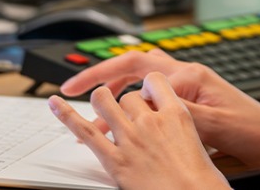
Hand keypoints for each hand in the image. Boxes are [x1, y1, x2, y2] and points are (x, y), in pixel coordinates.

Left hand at [49, 71, 230, 189]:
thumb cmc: (204, 186)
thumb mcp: (200, 147)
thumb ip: (182, 132)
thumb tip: (177, 135)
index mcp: (176, 115)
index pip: (153, 80)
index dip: (146, 84)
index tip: (145, 90)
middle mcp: (151, 121)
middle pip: (128, 95)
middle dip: (124, 103)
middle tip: (125, 117)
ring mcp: (131, 138)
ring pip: (105, 101)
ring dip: (100, 102)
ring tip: (99, 105)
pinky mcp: (115, 160)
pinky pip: (86, 130)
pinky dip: (66, 115)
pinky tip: (56, 103)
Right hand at [59, 48, 259, 170]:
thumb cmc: (252, 131)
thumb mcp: (212, 127)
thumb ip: (176, 114)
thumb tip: (142, 108)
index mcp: (189, 76)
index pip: (135, 71)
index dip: (102, 81)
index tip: (78, 94)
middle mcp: (187, 73)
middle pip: (134, 62)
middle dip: (102, 73)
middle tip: (74, 87)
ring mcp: (190, 82)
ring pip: (143, 72)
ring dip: (118, 82)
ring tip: (97, 101)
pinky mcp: (193, 95)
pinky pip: (155, 87)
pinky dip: (136, 94)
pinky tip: (129, 110)